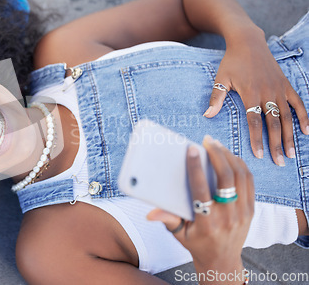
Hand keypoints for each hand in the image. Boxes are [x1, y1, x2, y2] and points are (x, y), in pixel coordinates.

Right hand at [147, 136, 253, 283]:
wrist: (223, 260)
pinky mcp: (252, 209)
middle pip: (227, 178)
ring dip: (229, 156)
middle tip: (207, 141)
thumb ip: (167, 220)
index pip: (202, 190)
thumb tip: (149, 213)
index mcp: (207, 223)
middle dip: (217, 155)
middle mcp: (228, 217)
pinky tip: (229, 156)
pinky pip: (249, 181)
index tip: (191, 150)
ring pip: (240, 176)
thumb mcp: (179, 234)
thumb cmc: (196, 244)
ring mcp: (243, 212)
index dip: (195, 168)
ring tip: (217, 145)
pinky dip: (240, 165)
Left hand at [203, 27, 308, 165]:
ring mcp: (279, 89)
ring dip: (290, 136)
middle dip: (276, 144)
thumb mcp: (221, 78)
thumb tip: (207, 115)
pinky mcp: (286, 85)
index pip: (254, 121)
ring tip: (290, 154)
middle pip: (273, 123)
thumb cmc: (232, 62)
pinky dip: (304, 117)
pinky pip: (298, 103)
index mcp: (250, 94)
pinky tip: (307, 132)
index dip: (257, 139)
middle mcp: (267, 93)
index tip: (259, 155)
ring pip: (287, 117)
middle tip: (278, 162)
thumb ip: (216, 98)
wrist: (248, 42)